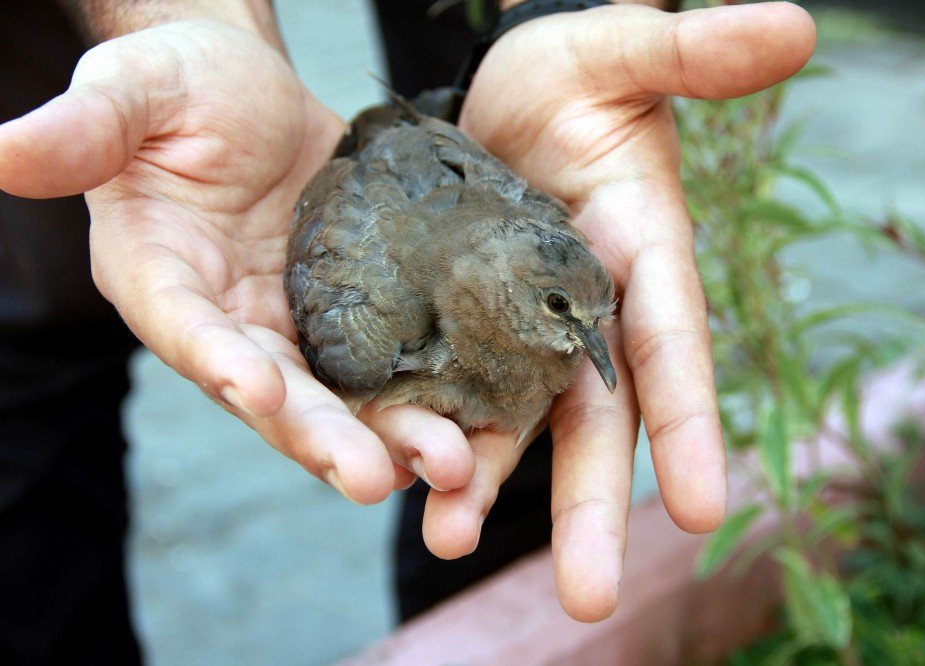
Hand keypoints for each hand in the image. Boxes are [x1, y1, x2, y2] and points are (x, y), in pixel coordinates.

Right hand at [0, 20, 478, 502]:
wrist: (246, 88)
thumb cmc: (180, 85)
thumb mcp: (132, 92)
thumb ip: (81, 130)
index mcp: (161, 276)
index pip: (185, 328)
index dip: (218, 361)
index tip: (260, 391)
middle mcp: (227, 319)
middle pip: (273, 391)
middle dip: (321, 436)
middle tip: (374, 480)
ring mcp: (291, 322)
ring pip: (338, 394)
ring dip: (388, 434)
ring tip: (446, 467)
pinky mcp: (350, 310)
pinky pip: (385, 360)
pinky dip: (422, 393)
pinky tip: (472, 423)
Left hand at [444, 2, 816, 620]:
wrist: (496, 92)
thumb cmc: (574, 72)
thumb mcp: (623, 54)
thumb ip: (695, 53)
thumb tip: (795, 24)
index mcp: (638, 259)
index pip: (672, 348)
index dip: (689, 424)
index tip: (701, 507)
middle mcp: (586, 314)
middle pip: (596, 422)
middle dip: (592, 508)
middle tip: (592, 599)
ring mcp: (521, 329)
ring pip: (513, 425)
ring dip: (483, 488)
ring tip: (444, 543)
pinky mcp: (460, 326)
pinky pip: (449, 392)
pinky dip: (431, 438)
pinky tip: (398, 484)